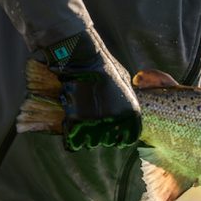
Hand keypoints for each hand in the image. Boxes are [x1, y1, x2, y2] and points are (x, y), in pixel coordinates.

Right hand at [45, 28, 140, 150]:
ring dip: (84, 136)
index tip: (109, 130)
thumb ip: (128, 98)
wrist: (80, 57)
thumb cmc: (102, 66)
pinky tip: (69, 126)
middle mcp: (116, 121)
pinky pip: (73, 142)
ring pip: (90, 143)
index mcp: (131, 113)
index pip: (127, 138)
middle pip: (107, 142)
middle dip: (99, 135)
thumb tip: (127, 110)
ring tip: (80, 120)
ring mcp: (96, 123)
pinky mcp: (76, 122)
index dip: (118, 136)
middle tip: (91, 122)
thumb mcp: (124, 81)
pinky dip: (70, 137)